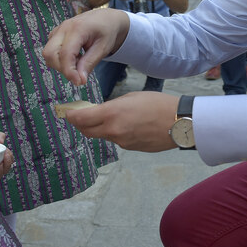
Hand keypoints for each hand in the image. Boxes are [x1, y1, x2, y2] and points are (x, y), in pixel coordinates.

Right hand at [43, 8, 130, 84]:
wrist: (105, 18)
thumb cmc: (107, 32)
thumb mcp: (103, 48)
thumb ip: (89, 63)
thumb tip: (79, 80)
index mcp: (77, 28)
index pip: (65, 54)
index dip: (69, 72)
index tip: (79, 82)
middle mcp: (64, 27)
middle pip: (50, 54)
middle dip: (62, 68)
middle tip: (79, 72)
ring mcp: (58, 30)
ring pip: (48, 53)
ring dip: (61, 64)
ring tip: (79, 61)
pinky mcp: (56, 34)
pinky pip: (51, 50)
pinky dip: (60, 59)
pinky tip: (75, 57)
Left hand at [61, 91, 179, 151]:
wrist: (179, 122)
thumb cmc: (157, 104)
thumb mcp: (131, 98)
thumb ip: (112, 106)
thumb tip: (101, 112)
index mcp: (112, 114)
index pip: (81, 119)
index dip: (71, 116)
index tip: (67, 112)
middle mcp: (113, 131)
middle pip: (87, 131)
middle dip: (80, 124)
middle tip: (79, 116)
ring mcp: (122, 142)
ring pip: (102, 136)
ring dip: (99, 128)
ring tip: (109, 117)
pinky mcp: (130, 148)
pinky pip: (117, 140)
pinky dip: (116, 133)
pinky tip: (128, 125)